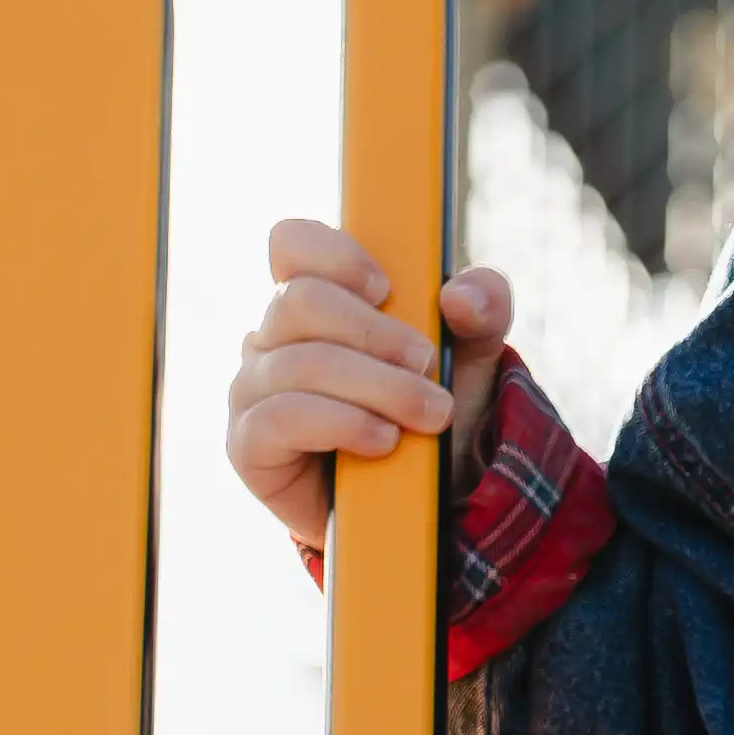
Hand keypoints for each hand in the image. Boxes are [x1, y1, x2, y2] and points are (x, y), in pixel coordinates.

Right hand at [226, 222, 517, 550]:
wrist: (430, 490)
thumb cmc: (436, 401)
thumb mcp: (475, 349)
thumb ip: (484, 306)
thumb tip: (460, 298)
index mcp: (318, 296)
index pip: (291, 244)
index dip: (335, 255)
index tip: (386, 288)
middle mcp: (273, 336)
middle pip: (301, 301)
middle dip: (376, 334)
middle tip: (428, 365)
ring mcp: (253, 389)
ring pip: (302, 364)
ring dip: (379, 388)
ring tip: (429, 415)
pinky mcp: (249, 445)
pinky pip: (281, 419)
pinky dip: (344, 424)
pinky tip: (383, 441)